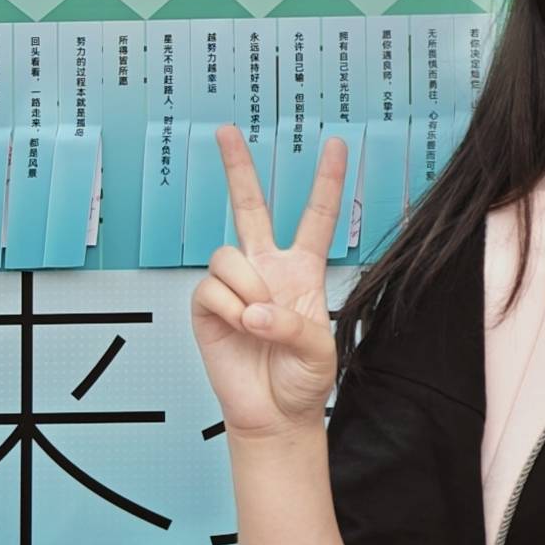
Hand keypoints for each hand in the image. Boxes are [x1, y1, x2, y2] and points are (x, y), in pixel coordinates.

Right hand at [190, 129, 346, 440]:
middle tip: (227, 131)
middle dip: (238, 168)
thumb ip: (292, 325)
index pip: (316, 217)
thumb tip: (254, 310)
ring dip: (247, 288)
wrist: (274, 414)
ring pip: (227, 254)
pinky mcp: (206, 305)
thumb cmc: (303, 381)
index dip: (327, 181)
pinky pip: (212, 288)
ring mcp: (235, 284)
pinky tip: (240, 329)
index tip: (337, 143)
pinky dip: (230, 310)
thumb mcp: (319, 350)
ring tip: (258, 321)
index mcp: (303, 270)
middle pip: (250, 207)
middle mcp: (266, 268)